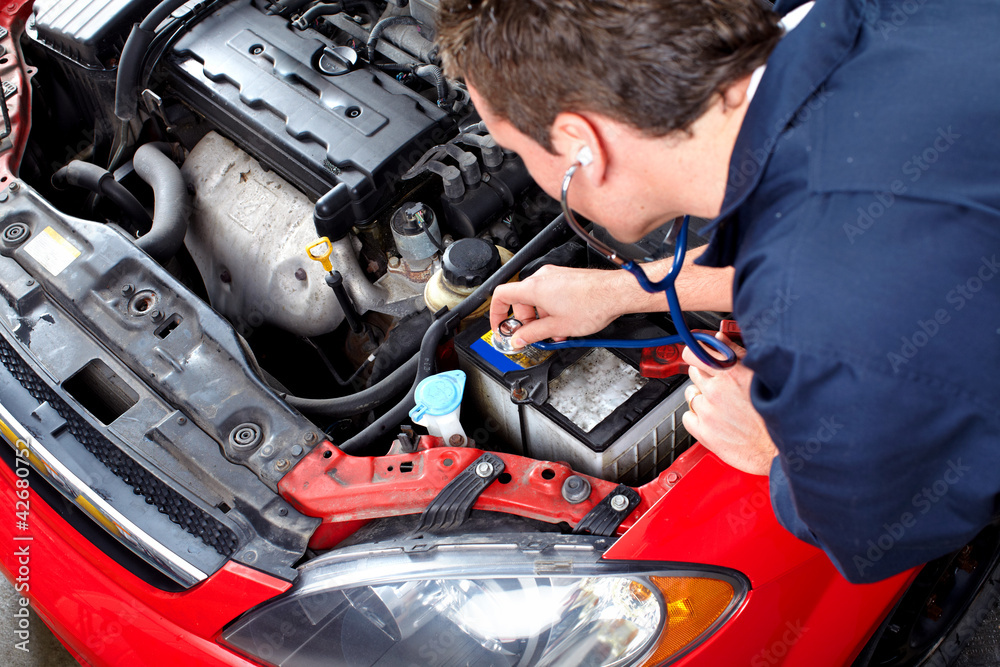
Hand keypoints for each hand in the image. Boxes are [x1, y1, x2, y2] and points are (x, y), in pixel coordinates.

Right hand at [489, 265, 630, 345]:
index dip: (496, 313)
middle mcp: (542, 277)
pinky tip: (565, 323)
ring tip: (557, 332)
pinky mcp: (566, 278)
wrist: (616, 293)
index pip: (501, 295)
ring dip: (542, 317)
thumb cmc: (592, 304)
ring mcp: (555, 276)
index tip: (501, 326)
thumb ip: (533, 334)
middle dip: (527, 321)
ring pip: (537, 299)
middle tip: (535, 335)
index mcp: (534, 288)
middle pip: (521, 300)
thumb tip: (519, 338)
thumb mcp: (557, 327)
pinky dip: (553, 309)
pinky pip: (551, 294)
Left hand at [681, 333, 776, 475]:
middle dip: (705, 376)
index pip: (694, 354)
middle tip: (722, 386)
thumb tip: (719, 339)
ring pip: (691, 395)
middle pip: (694, 373)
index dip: (696, 354)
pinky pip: (688, 417)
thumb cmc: (777, 411)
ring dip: (702, 397)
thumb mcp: (760, 373)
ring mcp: (708, 412)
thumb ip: (736, 353)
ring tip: (722, 406)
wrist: (781, 447)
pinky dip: (697, 418)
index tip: (700, 357)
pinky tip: (715, 420)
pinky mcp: (704, 433)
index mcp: (730, 373)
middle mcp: (716, 391)